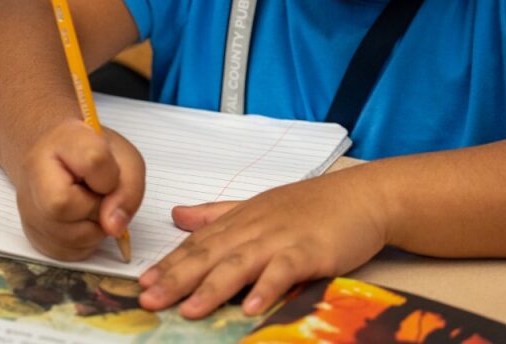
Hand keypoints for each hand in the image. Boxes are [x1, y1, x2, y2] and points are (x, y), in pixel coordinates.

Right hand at [15, 119, 145, 261]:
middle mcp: (34, 173)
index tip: (109, 175)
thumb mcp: (124, 157)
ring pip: (68, 236)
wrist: (59, 158)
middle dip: (97, 207)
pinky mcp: (32, 236)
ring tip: (90, 205)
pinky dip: (85, 242)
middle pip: (64, 205)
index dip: (110, 175)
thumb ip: (128, 188)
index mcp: (62, 140)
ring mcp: (27, 208)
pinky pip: (67, 253)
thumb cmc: (94, 155)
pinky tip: (82, 221)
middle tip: (98, 194)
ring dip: (94, 228)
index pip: (93, 160)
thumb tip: (113, 227)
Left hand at [137, 169, 388, 318]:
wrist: (363, 196)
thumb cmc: (313, 205)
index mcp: (242, 219)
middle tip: (149, 299)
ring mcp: (283, 238)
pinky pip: (285, 270)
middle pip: (211, 253)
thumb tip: (178, 215)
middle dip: (177, 277)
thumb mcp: (259, 205)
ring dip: (213, 287)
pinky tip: (251, 307)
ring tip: (189, 310)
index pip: (199, 243)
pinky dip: (267, 287)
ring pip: (241, 263)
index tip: (143, 283)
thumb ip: (217, 213)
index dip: (170, 263)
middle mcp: (256, 227)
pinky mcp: (310, 250)